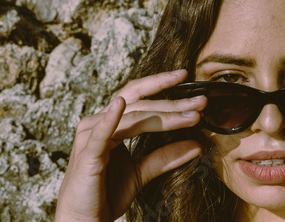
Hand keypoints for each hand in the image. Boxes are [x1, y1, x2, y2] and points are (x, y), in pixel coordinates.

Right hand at [55, 70, 206, 221]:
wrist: (83, 221)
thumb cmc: (106, 193)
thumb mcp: (141, 173)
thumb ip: (165, 157)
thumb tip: (197, 145)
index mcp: (109, 124)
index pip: (138, 97)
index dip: (160, 85)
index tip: (186, 77)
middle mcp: (98, 123)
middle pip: (139, 103)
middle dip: (172, 101)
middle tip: (201, 101)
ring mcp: (91, 136)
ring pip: (132, 117)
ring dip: (164, 115)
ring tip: (191, 115)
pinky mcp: (88, 154)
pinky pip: (101, 134)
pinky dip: (111, 118)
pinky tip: (122, 105)